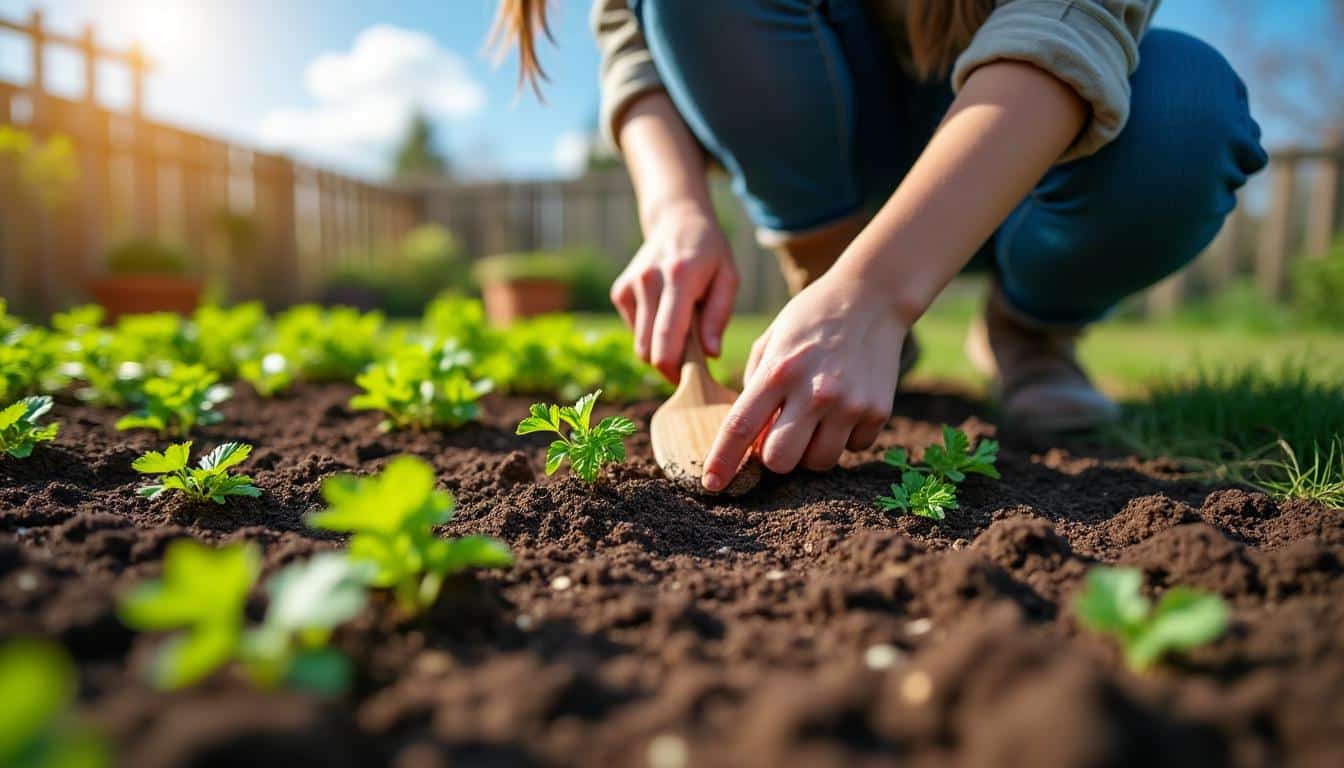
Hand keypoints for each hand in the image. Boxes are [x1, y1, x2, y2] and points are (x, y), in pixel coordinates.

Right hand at [610, 200, 737, 381]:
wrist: (676, 220)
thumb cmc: (710, 253)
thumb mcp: (728, 278)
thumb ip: (718, 316)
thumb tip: (710, 354)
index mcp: (679, 278)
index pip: (667, 338)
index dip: (674, 369)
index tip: (690, 380)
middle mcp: (648, 281)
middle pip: (650, 349)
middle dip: (670, 363)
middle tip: (693, 357)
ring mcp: (630, 286)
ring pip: (640, 344)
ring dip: (660, 348)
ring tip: (682, 328)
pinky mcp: (619, 291)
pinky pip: (634, 331)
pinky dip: (650, 332)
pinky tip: (666, 312)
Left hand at [701, 272, 904, 490]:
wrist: (872, 297)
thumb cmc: (811, 319)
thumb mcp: (772, 341)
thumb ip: (755, 386)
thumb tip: (747, 434)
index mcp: (779, 371)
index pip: (741, 427)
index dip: (723, 460)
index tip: (711, 483)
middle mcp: (814, 391)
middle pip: (780, 461)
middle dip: (774, 457)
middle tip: (780, 434)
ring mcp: (849, 404)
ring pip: (818, 463)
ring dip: (810, 450)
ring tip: (815, 419)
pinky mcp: (878, 411)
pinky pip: (852, 449)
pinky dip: (844, 438)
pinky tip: (844, 407)